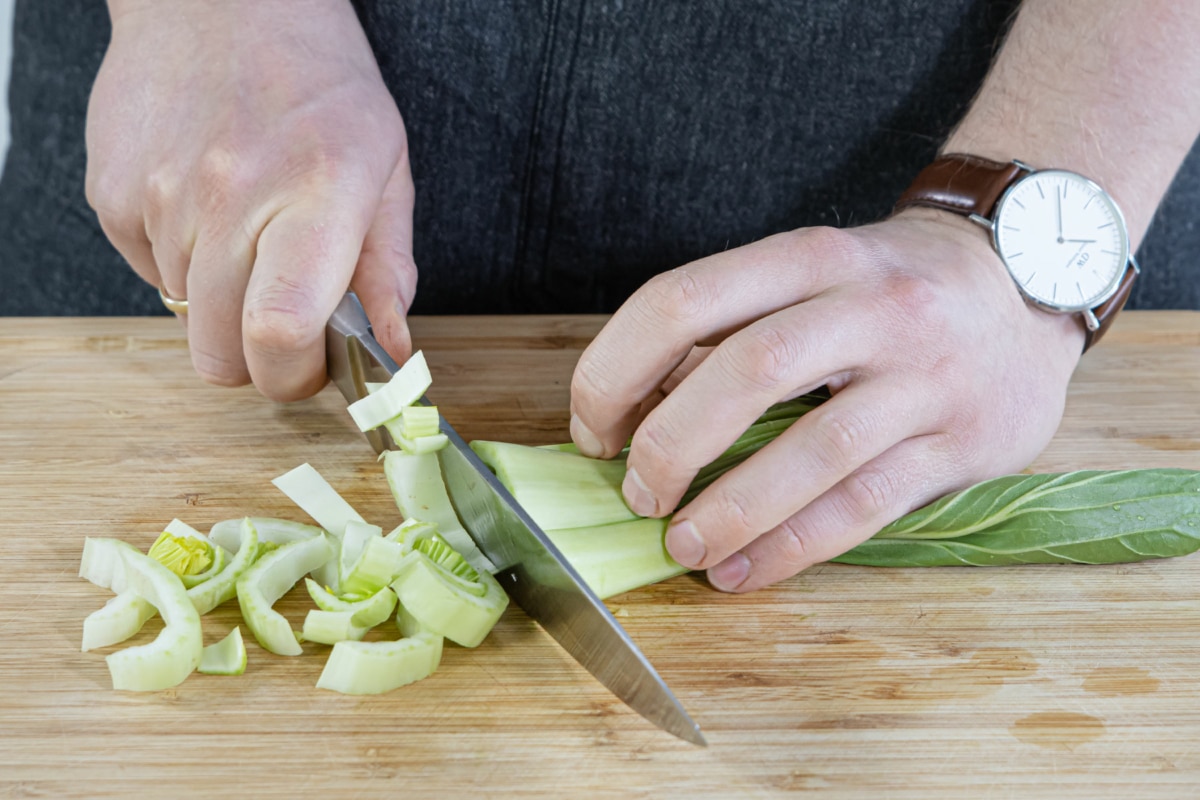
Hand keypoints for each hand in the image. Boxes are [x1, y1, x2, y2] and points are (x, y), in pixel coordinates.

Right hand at [86, 0, 415, 399]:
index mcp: (315, 194)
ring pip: (185, 317)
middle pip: (220, 353)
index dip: (294, 375)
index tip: (313, 367)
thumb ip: (390, 268)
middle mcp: (229, 198)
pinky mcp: (112, 193)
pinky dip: (180, 263)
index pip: (280, 330)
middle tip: (286, 319)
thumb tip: (394, 351)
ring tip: (250, 235)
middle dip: (258, 358)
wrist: (223, 0)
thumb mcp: (385, 167)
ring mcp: (160, 196)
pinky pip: (149, 273)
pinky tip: (207, 208)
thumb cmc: (319, 82)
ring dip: (221, 303)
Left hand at [569, 210, 1084, 591]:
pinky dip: (793, 547)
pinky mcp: (963, 443)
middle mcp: (871, 307)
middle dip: (672, 443)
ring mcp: (925, 376)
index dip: (619, 369)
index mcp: (812, 257)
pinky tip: (744, 570)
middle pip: (749, 372)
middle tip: (637, 492)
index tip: (595, 427)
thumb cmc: (892, 287)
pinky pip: (865, 506)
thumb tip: (638, 410)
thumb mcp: (813, 276)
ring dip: (732, 509)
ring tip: (682, 547)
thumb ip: (731, 330)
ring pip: (815, 451)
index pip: (686, 299)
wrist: (1031, 280)